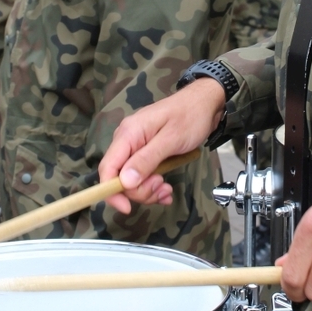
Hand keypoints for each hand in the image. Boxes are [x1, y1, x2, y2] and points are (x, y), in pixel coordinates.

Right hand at [99, 78, 225, 213]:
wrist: (204, 103)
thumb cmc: (190, 117)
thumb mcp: (170, 140)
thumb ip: (146, 160)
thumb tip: (124, 182)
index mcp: (128, 134)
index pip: (107, 167)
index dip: (111, 191)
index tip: (127, 208)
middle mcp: (127, 140)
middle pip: (120, 178)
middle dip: (139, 190)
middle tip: (161, 187)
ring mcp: (136, 147)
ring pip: (131, 180)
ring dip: (148, 190)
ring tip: (167, 188)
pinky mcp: (145, 153)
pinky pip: (142, 175)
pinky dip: (153, 186)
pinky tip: (166, 189)